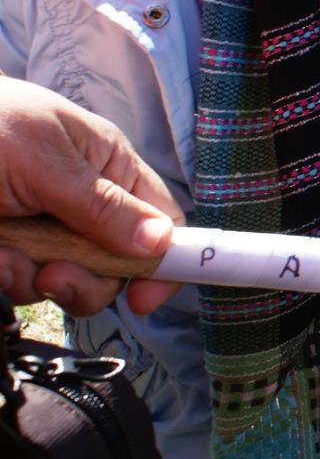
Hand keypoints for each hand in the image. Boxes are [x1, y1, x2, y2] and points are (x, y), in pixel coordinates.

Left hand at [0, 78, 182, 315]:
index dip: (165, 261)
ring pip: (68, 282)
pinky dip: (5, 275)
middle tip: (54, 274)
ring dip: (35, 277)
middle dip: (86, 280)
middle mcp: (85, 204)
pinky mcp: (10, 251)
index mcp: (109, 168)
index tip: (144, 298)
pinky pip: (22, 283)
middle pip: (118, 267)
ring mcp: (46, 231)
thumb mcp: (46, 160)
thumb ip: (102, 205)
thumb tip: (162, 242)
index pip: (162, 222)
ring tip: (5, 253)